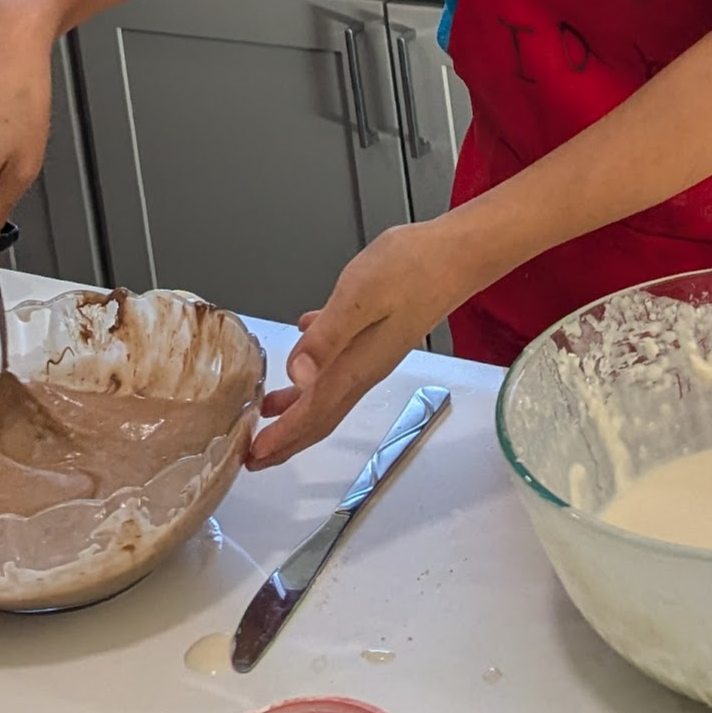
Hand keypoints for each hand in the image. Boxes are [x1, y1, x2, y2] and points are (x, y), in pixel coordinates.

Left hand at [247, 221, 473, 468]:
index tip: (254, 457)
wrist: (457, 255)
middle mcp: (366, 368)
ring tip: (270, 413)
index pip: (314, 413)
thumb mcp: (359, 295)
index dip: (282, 438)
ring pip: (329, 393)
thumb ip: (327, 336)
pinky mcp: (378, 334)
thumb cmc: (413, 268)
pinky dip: (315, 374)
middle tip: (255, 456)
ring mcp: (374, 353)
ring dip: (299, 410)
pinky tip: (304, 355)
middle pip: (322, 416)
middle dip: (288, 440)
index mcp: (357, 364)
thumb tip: (298, 376)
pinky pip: (339, 366)